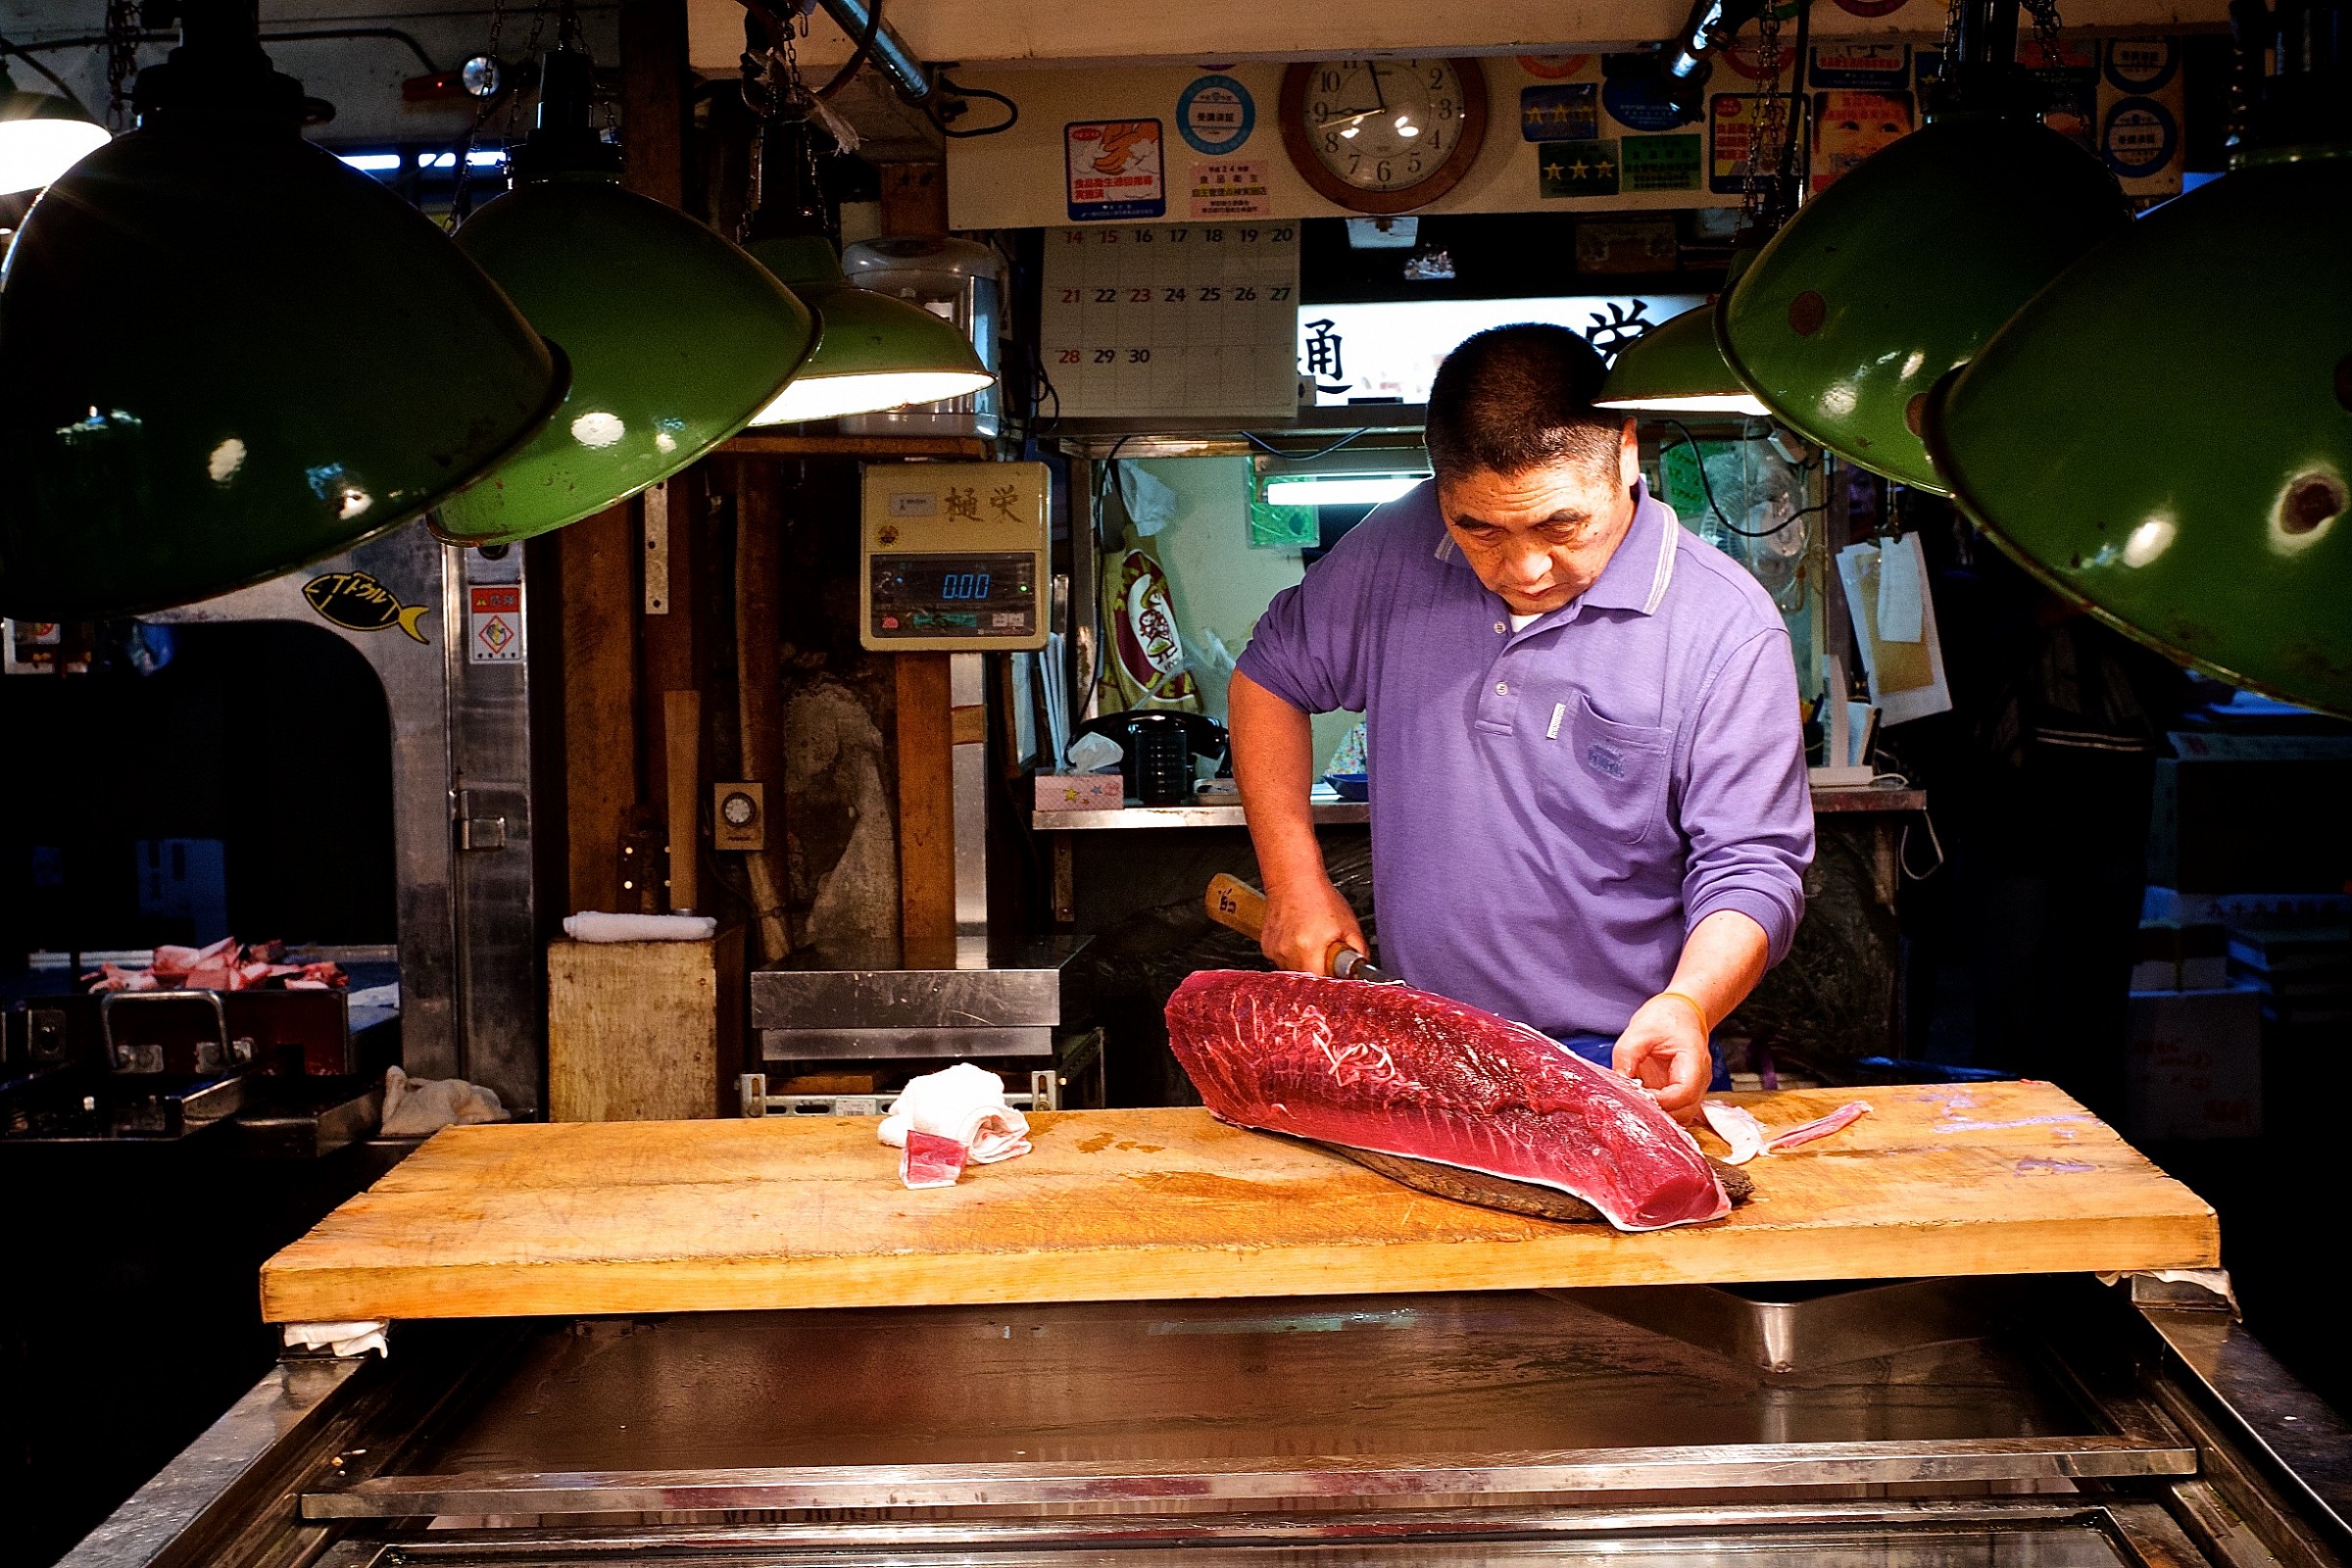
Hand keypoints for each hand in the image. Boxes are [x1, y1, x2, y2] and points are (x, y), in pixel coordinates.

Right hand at [1260, 871, 1368, 976]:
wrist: (1293, 879)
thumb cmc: (1319, 897)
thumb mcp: (1349, 925)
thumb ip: (1359, 952)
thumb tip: (1362, 971)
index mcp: (1308, 950)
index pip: (1322, 983)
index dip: (1333, 981)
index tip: (1338, 973)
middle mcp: (1288, 953)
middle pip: (1308, 981)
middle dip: (1320, 971)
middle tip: (1326, 952)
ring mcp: (1275, 952)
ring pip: (1294, 973)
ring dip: (1306, 964)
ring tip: (1312, 941)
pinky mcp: (1268, 949)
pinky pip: (1283, 962)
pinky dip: (1293, 955)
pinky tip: (1300, 938)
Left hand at [1614, 994, 1711, 1115]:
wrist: (1681, 1011)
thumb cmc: (1667, 1017)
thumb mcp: (1639, 1031)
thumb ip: (1627, 1056)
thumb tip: (1618, 1081)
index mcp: (1694, 1061)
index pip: (1683, 1094)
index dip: (1660, 1101)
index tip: (1638, 1097)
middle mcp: (1700, 1078)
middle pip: (1685, 1111)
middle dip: (1659, 1113)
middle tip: (1634, 1104)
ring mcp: (1694, 1087)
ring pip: (1682, 1115)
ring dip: (1660, 1114)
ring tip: (1637, 1103)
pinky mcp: (1683, 1090)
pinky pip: (1676, 1109)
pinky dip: (1661, 1110)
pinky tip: (1643, 1102)